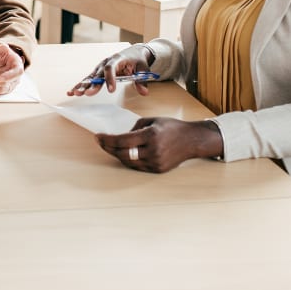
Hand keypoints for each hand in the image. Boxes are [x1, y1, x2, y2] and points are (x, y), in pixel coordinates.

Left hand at [0, 41, 24, 94]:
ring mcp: (10, 84)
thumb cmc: (2, 53)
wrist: (1, 57)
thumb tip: (1, 46)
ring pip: (0, 90)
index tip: (0, 78)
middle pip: (5, 84)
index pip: (17, 72)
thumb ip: (1, 46)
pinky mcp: (3, 88)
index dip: (9, 76)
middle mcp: (15, 77)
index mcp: (17, 65)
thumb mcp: (0, 46)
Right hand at [67, 46, 151, 95]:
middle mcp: (106, 62)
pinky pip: (88, 79)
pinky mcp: (98, 72)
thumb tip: (144, 92)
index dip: (110, 78)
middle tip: (87, 93)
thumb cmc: (138, 59)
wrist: (134, 52)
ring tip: (75, 93)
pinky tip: (71, 92)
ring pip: (90, 77)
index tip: (111, 90)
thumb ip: (142, 80)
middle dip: (92, 84)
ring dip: (82, 85)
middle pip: (97, 74)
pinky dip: (80, 85)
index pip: (111, 68)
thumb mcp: (143, 68)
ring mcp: (100, 67)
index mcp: (117, 58)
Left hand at [96, 118, 222, 172]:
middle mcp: (153, 150)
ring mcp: (156, 162)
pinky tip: (123, 153)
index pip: (122, 141)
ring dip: (117, 155)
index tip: (98, 137)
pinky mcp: (158, 169)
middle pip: (122, 153)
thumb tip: (121, 136)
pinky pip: (137, 166)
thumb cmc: (172, 127)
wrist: (192, 140)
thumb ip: (135, 127)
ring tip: (110, 147)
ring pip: (128, 162)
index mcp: (151, 135)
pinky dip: (128, 160)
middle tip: (101, 142)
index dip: (107, 140)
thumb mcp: (152, 120)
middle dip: (108, 148)